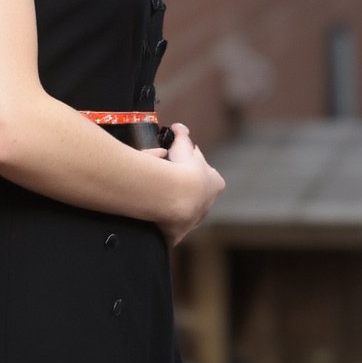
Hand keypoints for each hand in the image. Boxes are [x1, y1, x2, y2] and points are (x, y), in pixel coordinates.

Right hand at [157, 122, 225, 246]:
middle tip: (165, 182)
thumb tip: (178, 126)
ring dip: (170, 209)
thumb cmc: (182, 169)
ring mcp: (192, 222)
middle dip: (183, 190)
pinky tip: (147, 221)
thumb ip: (182, 135)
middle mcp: (206, 205)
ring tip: (153, 200)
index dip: (193, 169)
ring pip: (182, 215)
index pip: (207, 175)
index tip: (181, 164)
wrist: (177, 196)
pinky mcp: (175, 235)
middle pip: (195, 196)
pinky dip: (158, 227)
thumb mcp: (183, 145)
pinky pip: (165, 232)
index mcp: (214, 184)